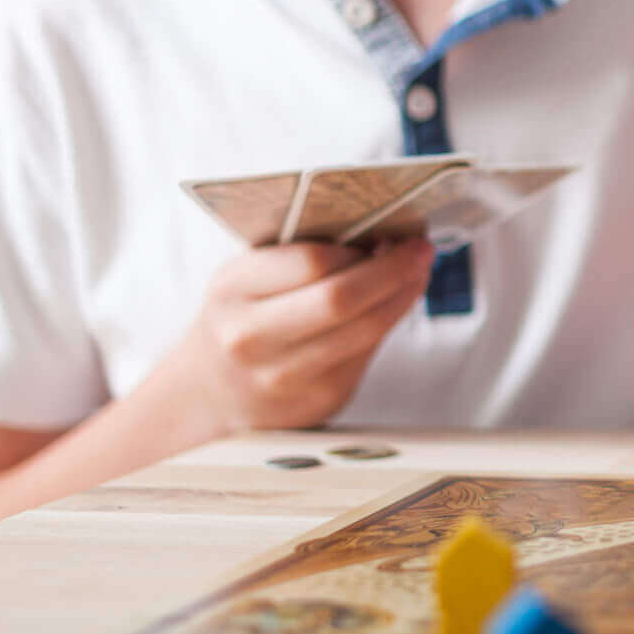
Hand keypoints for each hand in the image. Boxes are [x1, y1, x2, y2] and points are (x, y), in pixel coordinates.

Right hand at [157, 240, 434, 436]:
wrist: (213, 388)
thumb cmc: (242, 317)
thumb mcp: (251, 276)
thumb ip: (303, 254)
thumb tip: (381, 236)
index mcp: (232, 290)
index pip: (312, 261)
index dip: (363, 248)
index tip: (395, 233)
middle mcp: (251, 337)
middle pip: (341, 298)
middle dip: (393, 270)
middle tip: (420, 252)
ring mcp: (283, 375)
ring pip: (365, 330)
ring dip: (402, 297)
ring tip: (417, 275)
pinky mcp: (317, 400)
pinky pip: (368, 354)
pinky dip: (389, 324)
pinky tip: (395, 306)